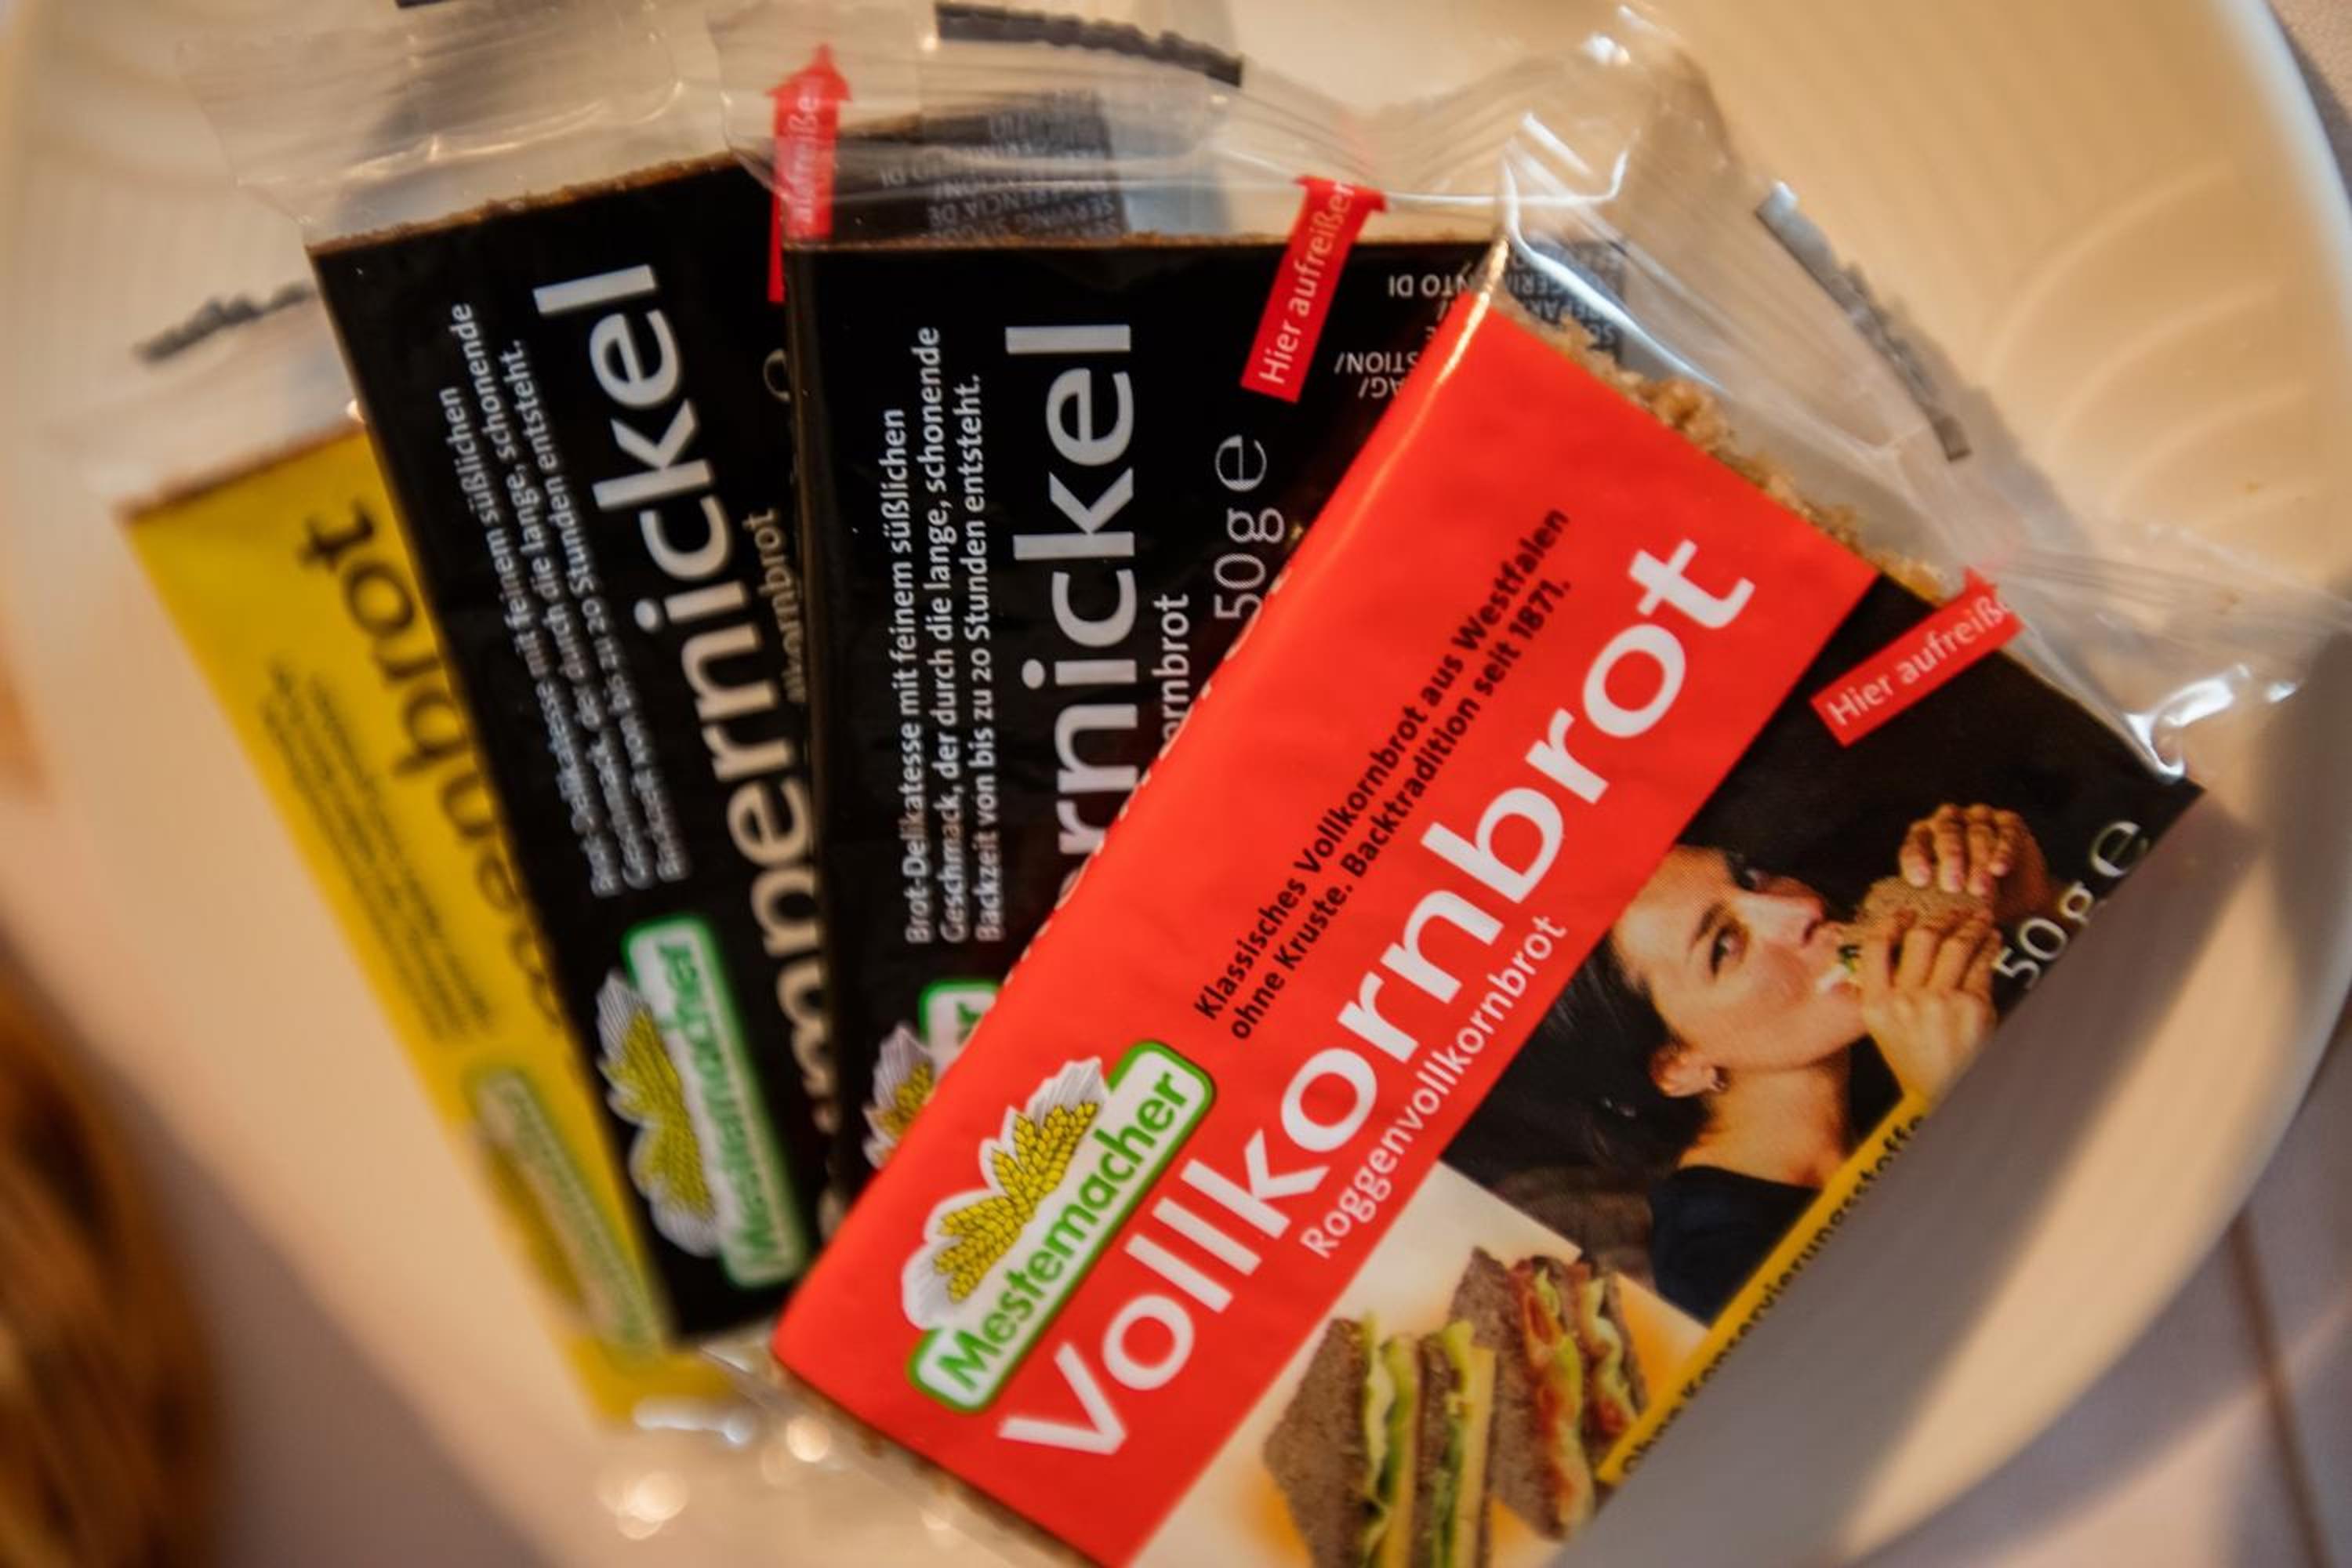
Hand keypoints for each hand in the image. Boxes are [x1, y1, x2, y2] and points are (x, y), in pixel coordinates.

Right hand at [1857, 909, 1997, 1102]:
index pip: (1875, 948)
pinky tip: (1992, 940)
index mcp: (1876, 1006)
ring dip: (1970, 926)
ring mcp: (1939, 1002)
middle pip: (1920, 939)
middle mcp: (1905, 1001)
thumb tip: (1895, 950)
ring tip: (1978, 919)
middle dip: (1939, 918)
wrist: (1945, 1094)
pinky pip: (1981, 965)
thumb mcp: (1885, 1031)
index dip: (1891, 923)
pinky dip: (1989, 946)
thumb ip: (1884, 992)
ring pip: (1955, 945)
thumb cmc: (1918, 1064)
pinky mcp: (1972, 1006)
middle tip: (1950, 911)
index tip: (1904, 913)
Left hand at [1898, 803, 2052, 923]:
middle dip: (1950, 859)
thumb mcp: (1949, 901)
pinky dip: (2003, 850)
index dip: (1916, 859)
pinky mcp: (2009, 821)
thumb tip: (1916, 913)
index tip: (1920, 881)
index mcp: (1925, 836)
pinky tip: (1999, 869)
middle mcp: (1949, 820)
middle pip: (1947, 833)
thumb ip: (1934, 898)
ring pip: (1977, 833)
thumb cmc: (1969, 899)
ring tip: (1979, 889)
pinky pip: (2006, 831)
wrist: (2014, 900)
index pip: (1915, 843)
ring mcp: (1979, 816)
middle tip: (1953, 887)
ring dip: (1978, 861)